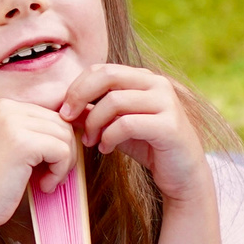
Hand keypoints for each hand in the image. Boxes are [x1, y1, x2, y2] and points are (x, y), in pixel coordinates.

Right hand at [0, 96, 79, 231]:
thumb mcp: (18, 146)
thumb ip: (41, 130)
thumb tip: (84, 118)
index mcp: (4, 105)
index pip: (52, 114)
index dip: (58, 143)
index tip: (48, 165)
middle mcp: (6, 108)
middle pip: (62, 123)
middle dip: (64, 153)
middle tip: (51, 177)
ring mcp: (12, 123)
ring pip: (65, 136)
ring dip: (63, 164)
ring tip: (46, 182)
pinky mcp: (22, 142)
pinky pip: (63, 151)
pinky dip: (60, 172)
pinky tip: (43, 186)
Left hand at [58, 65, 212, 203]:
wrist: (182, 174)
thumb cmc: (147, 146)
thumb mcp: (114, 126)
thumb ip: (93, 113)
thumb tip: (62, 107)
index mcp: (143, 78)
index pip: (102, 69)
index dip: (77, 86)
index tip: (64, 110)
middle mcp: (157, 84)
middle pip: (107, 75)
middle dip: (79, 96)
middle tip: (67, 118)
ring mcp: (166, 102)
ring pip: (114, 101)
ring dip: (94, 123)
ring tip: (90, 141)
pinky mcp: (170, 125)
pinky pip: (127, 124)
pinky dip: (109, 137)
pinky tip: (105, 149)